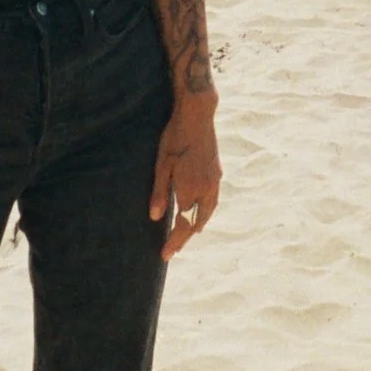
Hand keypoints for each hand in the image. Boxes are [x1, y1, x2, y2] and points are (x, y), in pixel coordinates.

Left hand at [150, 96, 221, 260]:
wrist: (198, 115)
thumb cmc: (175, 138)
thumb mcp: (161, 165)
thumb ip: (159, 193)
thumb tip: (154, 218)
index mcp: (191, 190)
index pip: (183, 225)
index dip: (175, 242)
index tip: (166, 255)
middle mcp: (206, 190)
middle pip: (197, 223)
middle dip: (185, 237)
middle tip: (173, 249)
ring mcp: (214, 181)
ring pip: (208, 212)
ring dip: (197, 225)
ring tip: (188, 234)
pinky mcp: (216, 173)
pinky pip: (212, 201)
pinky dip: (205, 212)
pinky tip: (200, 211)